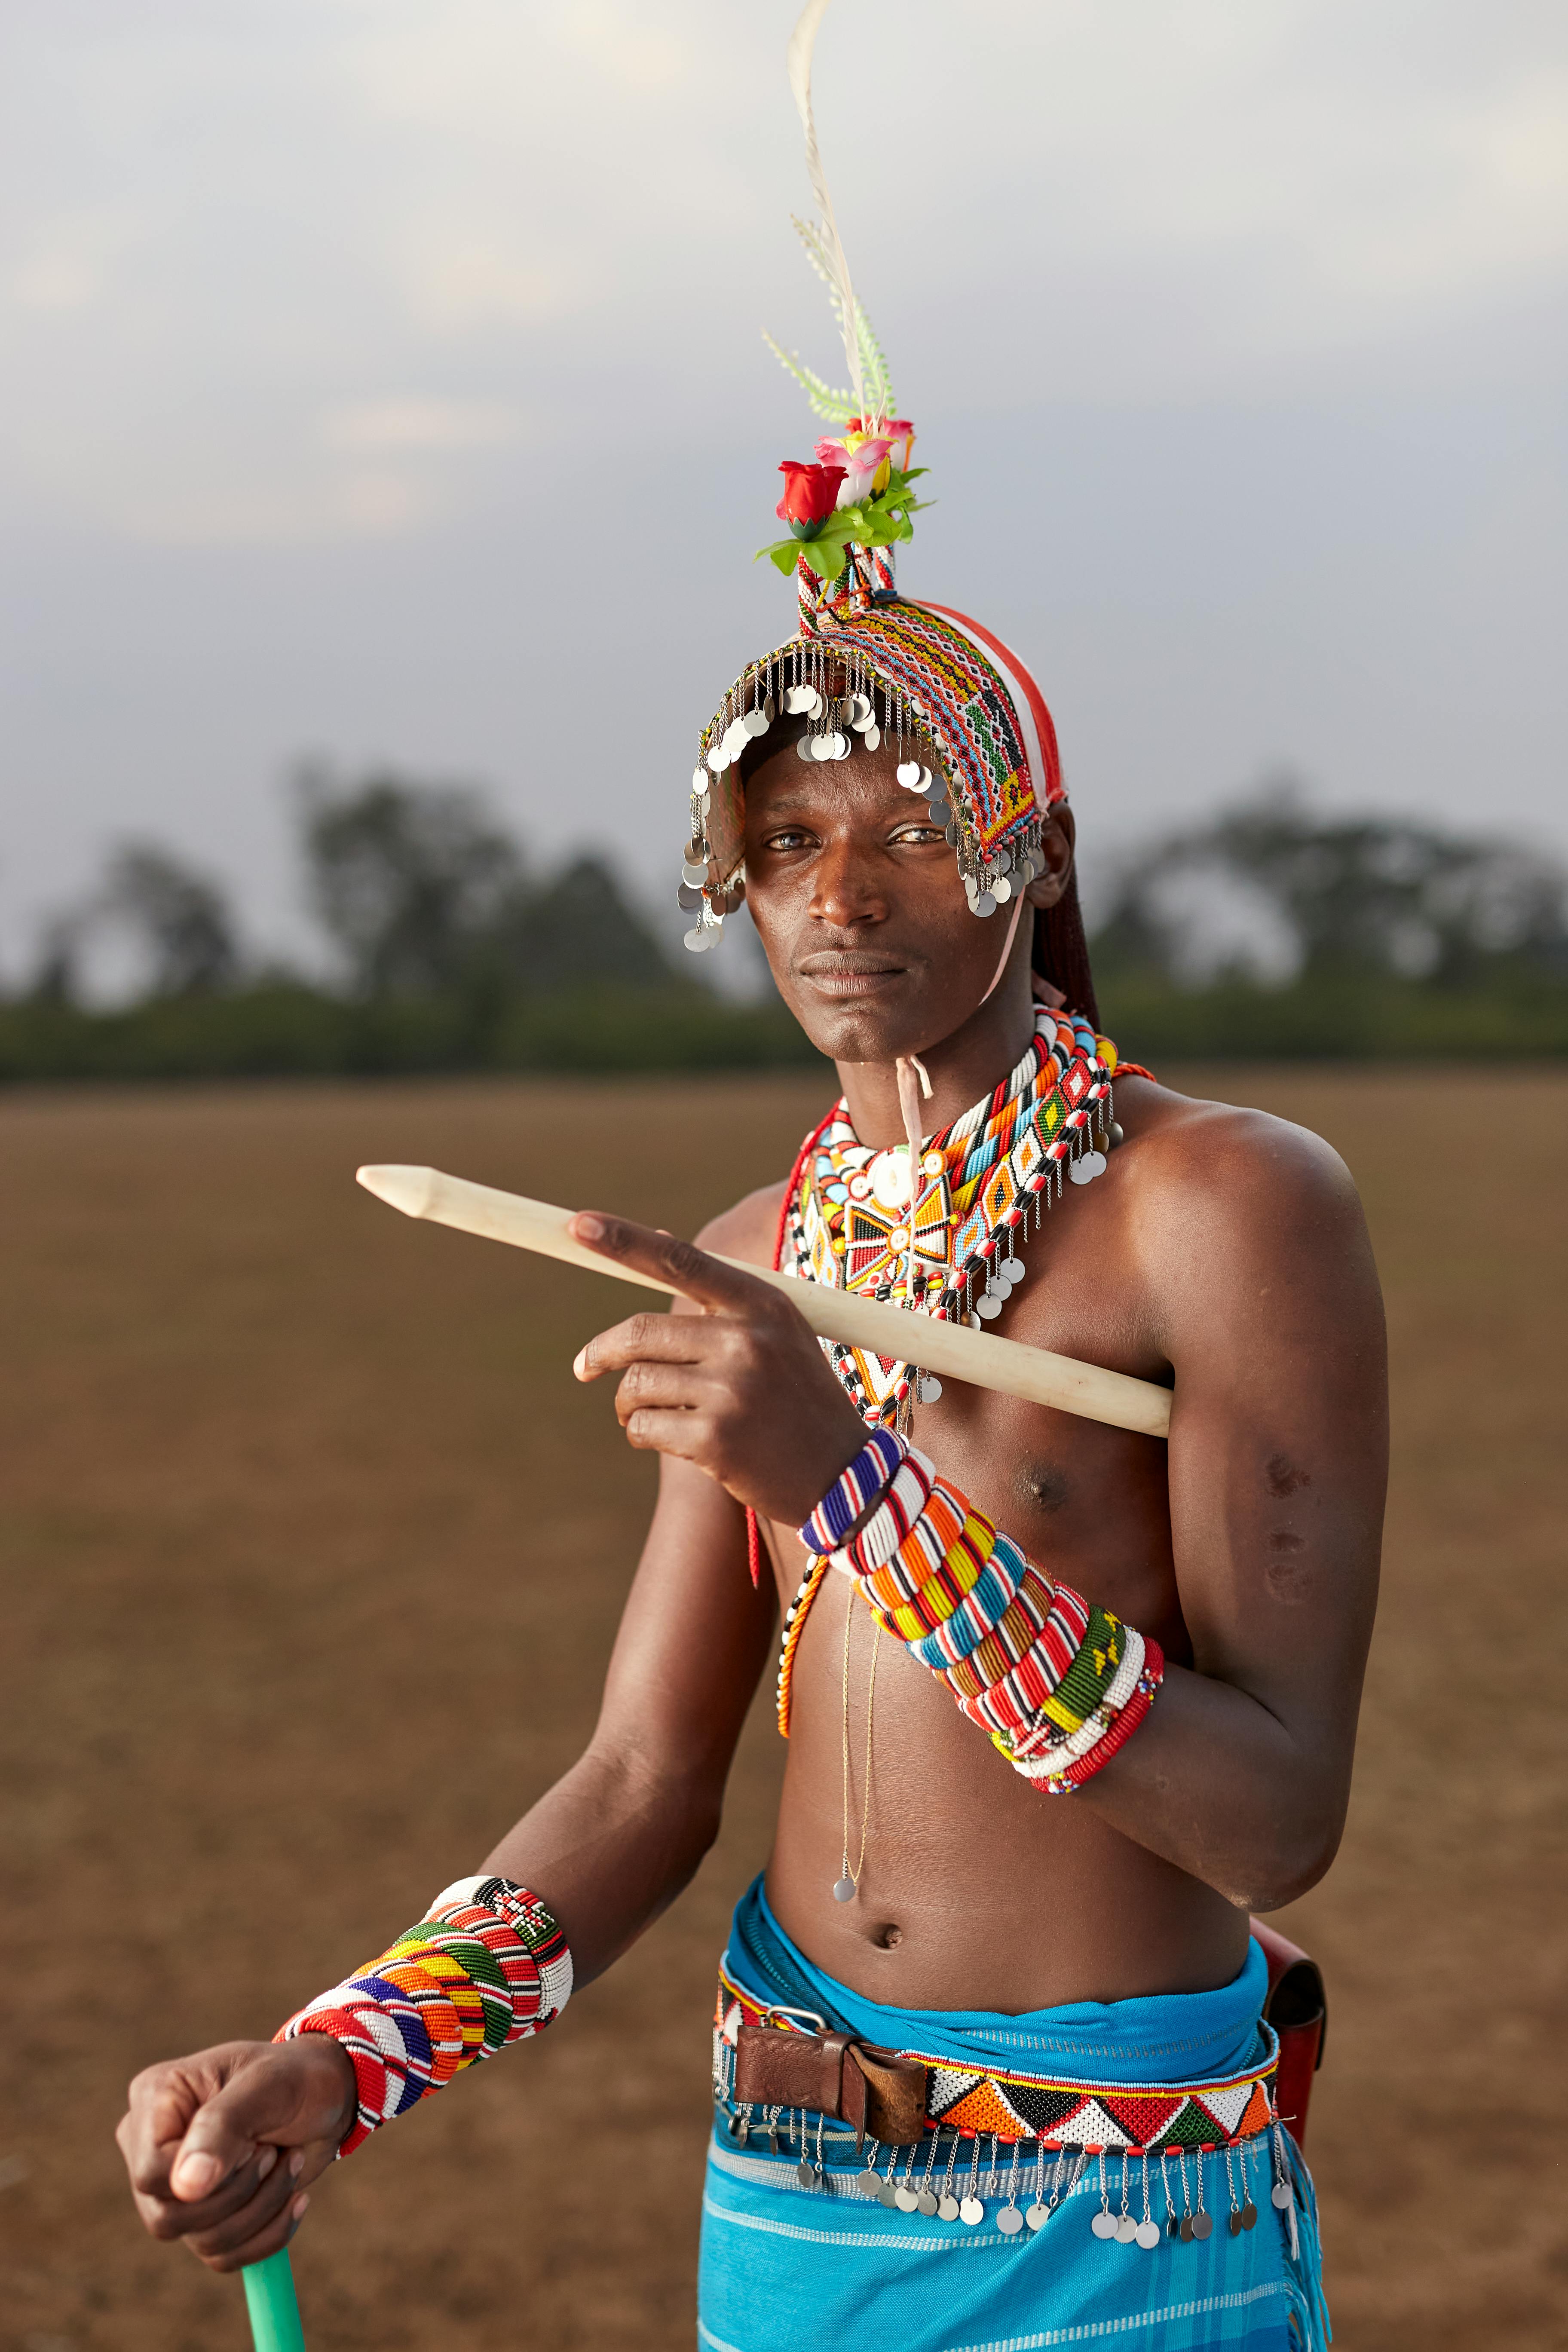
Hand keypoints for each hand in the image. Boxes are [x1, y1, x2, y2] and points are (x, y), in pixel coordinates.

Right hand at [116, 2035, 355, 2271]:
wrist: (327, 2095)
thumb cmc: (294, 2077)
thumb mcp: (265, 2087)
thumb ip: (220, 2129)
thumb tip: (185, 2188)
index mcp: (154, 2098)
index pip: (152, 2172)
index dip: (209, 2174)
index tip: (254, 2143)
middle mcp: (151, 2146)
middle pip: (168, 2218)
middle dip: (240, 2193)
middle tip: (274, 2152)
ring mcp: (175, 2186)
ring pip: (202, 2240)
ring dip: (263, 2209)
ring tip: (291, 2162)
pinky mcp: (203, 2216)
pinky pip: (223, 2256)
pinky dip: (268, 2234)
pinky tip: (295, 2196)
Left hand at [570, 1214, 869, 1526]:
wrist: (842, 1476)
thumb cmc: (799, 1400)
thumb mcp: (777, 1334)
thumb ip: (720, 1295)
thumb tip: (659, 1236)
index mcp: (763, 1305)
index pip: (683, 1262)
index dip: (626, 1241)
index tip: (578, 1225)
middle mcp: (748, 1341)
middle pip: (639, 1334)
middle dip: (601, 1353)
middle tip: (585, 1368)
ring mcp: (731, 1391)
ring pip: (636, 1384)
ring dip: (628, 1403)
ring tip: (648, 1415)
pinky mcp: (713, 1439)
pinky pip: (644, 1426)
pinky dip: (641, 1433)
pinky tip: (672, 1441)